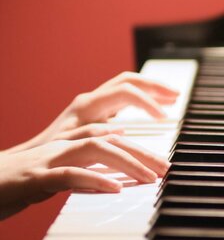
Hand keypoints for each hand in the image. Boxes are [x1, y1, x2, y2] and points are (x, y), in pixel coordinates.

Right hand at [0, 134, 169, 218]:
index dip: (140, 144)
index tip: (165, 161)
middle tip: (166, 169)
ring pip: (93, 149)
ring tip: (149, 178)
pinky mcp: (32, 178)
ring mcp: (46, 159)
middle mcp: (60, 145)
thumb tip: (113, 177)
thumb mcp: (58, 175)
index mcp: (68, 142)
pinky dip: (93, 179)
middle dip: (141, 152)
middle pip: (109, 138)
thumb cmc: (18, 183)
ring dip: (125, 162)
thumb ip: (84, 170)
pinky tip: (115, 188)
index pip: (112, 136)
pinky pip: (67, 175)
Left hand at [4, 72, 178, 152]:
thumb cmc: (47, 156)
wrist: (30, 158)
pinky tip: (155, 107)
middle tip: (177, 96)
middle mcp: (91, 99)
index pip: (126, 91)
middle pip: (130, 80)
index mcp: (87, 105)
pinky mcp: (98, 111)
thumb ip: (94, 138)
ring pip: (129, 85)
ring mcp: (94, 103)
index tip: (163, 118)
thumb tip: (121, 134)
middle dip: (155, 86)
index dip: (148, 102)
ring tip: (173, 97)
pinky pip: (125, 96)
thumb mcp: (71, 148)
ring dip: (152, 89)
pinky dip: (143, 98)